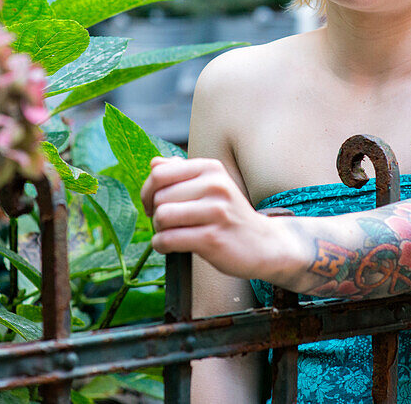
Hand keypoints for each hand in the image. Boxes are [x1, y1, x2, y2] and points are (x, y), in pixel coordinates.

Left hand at [140, 156, 294, 281]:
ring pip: (162, 217)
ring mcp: (215, 212)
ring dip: (158, 230)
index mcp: (211, 169)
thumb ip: (181, 172)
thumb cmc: (228, 214)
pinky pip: (168, 239)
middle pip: (159, 197)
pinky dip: (161, 245)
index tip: (152, 204)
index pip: (160, 173)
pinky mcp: (212, 238)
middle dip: (155, 213)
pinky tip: (169, 246)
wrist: (262, 244)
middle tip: (166, 223)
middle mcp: (215, 186)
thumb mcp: (211, 186)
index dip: (148, 190)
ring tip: (170, 233)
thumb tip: (154, 164)